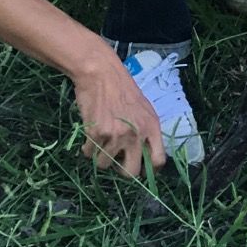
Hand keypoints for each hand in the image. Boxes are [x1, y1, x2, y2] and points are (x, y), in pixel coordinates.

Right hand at [75, 54, 165, 176]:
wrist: (103, 74)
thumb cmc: (123, 90)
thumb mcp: (144, 109)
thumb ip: (146, 132)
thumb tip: (145, 158)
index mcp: (152, 127)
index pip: (158, 160)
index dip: (150, 169)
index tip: (140, 167)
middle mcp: (137, 134)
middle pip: (130, 172)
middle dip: (121, 170)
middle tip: (116, 160)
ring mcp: (116, 135)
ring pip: (104, 164)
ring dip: (100, 156)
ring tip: (101, 139)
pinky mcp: (97, 133)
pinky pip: (89, 154)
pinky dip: (87, 148)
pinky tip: (91, 133)